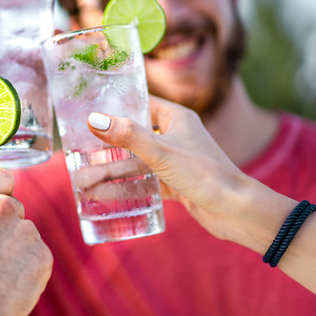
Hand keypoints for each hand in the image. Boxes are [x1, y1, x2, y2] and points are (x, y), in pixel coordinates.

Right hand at [86, 96, 247, 240]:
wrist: (236, 211)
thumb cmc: (204, 174)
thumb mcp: (161, 152)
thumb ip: (127, 135)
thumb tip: (94, 119)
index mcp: (176, 118)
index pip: (141, 104)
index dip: (116, 106)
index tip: (89, 112)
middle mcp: (176, 136)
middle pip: (134, 135)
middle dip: (108, 145)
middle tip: (79, 149)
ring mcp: (175, 160)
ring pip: (137, 161)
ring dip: (113, 170)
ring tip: (85, 178)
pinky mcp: (175, 183)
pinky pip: (145, 180)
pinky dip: (127, 186)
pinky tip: (106, 193)